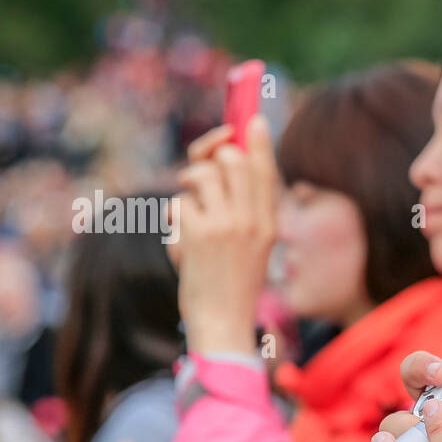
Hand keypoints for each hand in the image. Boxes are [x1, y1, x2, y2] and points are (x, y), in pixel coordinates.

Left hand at [174, 115, 276, 355]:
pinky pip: (179, 203)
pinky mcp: (198, 233)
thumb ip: (244, 212)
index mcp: (268, 224)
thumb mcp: (251, 249)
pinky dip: (174, 220)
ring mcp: (225, 225)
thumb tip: (221, 168)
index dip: (259, 142)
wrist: (222, 323)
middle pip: (230, 160)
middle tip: (199, 174)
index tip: (253, 119)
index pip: (265, 171)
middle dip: (209, 158)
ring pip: (200, 176)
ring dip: (187, 189)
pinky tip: (181, 244)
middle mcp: (250, 220)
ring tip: (188, 214)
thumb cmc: (232, 286)